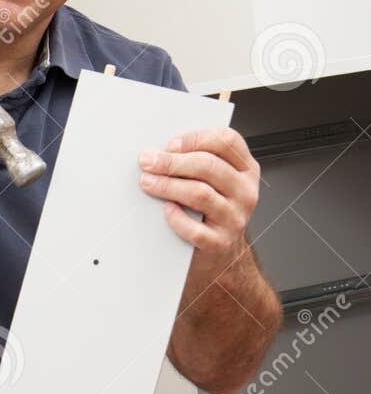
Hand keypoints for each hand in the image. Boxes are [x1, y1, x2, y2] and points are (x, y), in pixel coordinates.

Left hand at [138, 127, 259, 259]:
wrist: (220, 254)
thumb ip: (199, 163)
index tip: (170, 144)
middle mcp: (244, 192)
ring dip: (168, 186)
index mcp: (246, 170)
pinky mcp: (220, 243)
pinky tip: (165, 210)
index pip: (226, 141)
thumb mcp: (216, 182)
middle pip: (208, 166)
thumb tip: (163, 152)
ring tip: (148, 182)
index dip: (195, 139)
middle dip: (172, 162)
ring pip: (200, 194)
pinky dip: (176, 218)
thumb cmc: (211, 212)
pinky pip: (194, 229)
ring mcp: (234, 218)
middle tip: (148, 161)